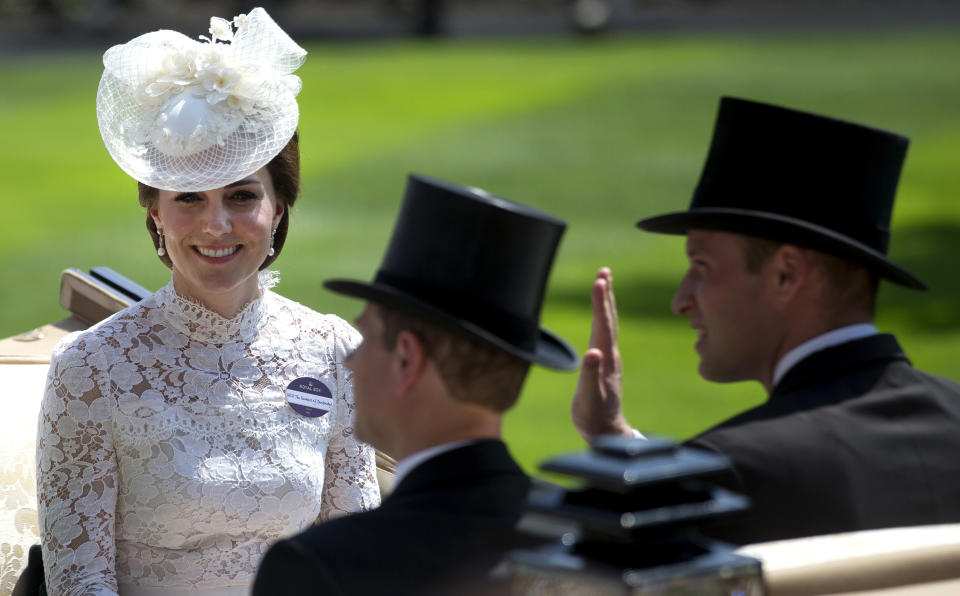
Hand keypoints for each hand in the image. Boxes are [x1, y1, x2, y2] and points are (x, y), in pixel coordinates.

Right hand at [571, 267, 633, 442]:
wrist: (606, 432)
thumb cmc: (594, 417)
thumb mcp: (589, 398)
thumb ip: (591, 375)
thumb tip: (593, 352)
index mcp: (606, 359)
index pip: (603, 324)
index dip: (601, 302)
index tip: (600, 281)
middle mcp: (611, 355)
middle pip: (609, 319)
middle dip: (606, 294)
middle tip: (604, 271)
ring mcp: (610, 358)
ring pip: (609, 324)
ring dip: (606, 303)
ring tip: (604, 283)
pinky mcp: (607, 363)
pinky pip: (606, 333)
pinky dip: (603, 318)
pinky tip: (601, 315)